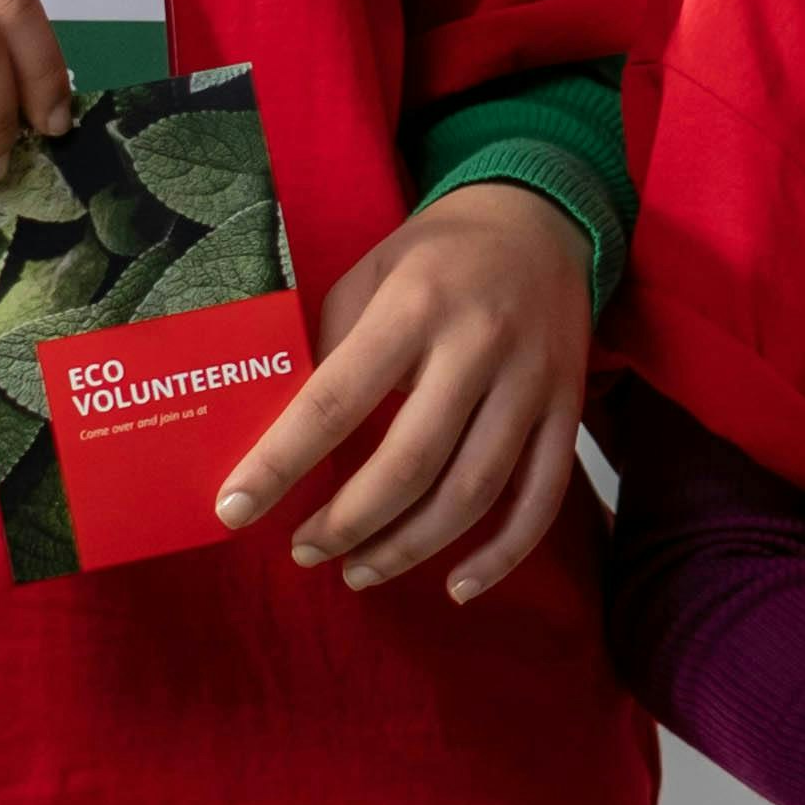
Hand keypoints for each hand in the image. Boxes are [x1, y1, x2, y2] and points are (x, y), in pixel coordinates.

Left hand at [211, 181, 593, 597]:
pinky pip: (542, 497)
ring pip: (473, 492)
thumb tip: (283, 434)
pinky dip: (502, 554)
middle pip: (410, 462)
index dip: (280, 463)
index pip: (335, 399)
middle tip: (305, 551)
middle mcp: (479, 344)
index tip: (234, 510)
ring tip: (359, 570)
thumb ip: (331, 346)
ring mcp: (533, 380)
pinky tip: (457, 587)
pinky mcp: (570, 407)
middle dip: (347, 522)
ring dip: (409, 547)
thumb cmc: (436, 253)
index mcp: (414, 306)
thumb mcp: (368, 273)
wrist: (543, 217)